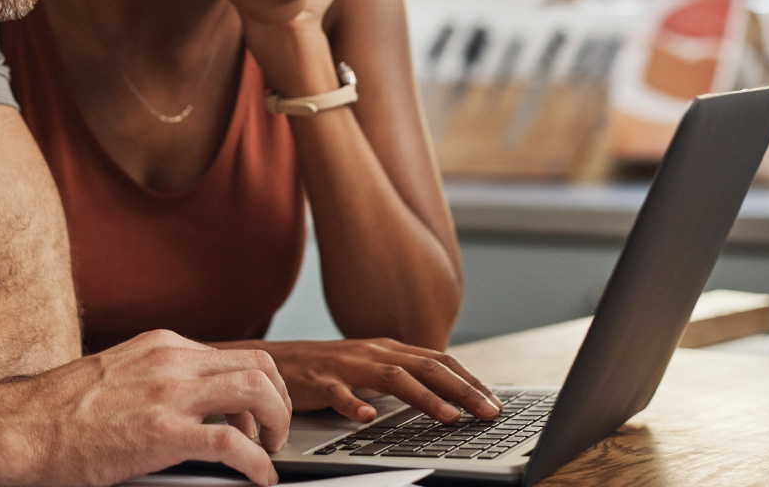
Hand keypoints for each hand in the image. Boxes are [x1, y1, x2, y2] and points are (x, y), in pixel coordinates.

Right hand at [15, 330, 292, 486]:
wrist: (22, 427)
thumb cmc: (59, 411)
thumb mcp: (118, 375)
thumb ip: (155, 379)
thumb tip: (185, 402)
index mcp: (162, 346)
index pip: (236, 355)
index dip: (258, 389)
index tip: (256, 417)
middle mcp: (171, 361)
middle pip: (259, 366)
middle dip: (279, 403)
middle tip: (274, 435)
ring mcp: (169, 394)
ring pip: (256, 392)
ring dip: (276, 425)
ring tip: (270, 453)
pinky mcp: (162, 433)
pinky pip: (233, 444)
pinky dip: (257, 463)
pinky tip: (258, 478)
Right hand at [219, 339, 500, 425]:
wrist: (274, 361)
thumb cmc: (326, 369)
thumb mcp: (369, 367)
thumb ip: (403, 374)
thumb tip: (447, 392)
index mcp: (388, 349)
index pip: (438, 361)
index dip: (469, 380)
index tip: (494, 402)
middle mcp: (372, 352)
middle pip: (425, 367)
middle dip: (462, 390)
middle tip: (488, 413)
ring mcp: (347, 366)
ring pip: (393, 378)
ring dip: (425, 398)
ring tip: (449, 417)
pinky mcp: (319, 382)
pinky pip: (339, 394)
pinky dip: (355, 406)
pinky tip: (368, 419)